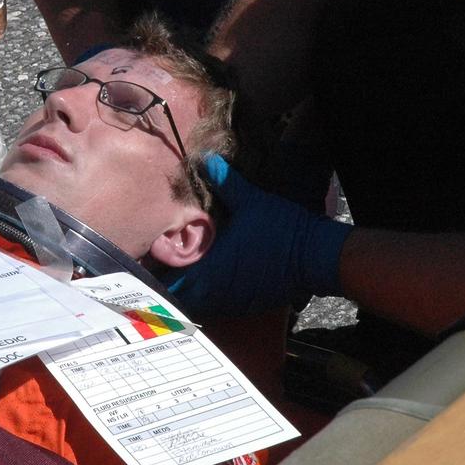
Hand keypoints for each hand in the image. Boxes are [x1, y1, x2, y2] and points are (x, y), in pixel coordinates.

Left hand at [164, 154, 351, 320]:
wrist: (316, 256)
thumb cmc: (281, 230)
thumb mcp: (251, 201)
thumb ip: (225, 181)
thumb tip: (206, 159)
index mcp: (211, 270)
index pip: (170, 285)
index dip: (156, 275)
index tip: (148, 261)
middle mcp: (218, 292)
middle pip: (180, 299)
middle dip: (169, 285)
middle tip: (162, 265)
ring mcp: (234, 302)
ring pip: (200, 304)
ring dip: (190, 292)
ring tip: (182, 271)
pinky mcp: (249, 305)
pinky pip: (219, 305)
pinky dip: (210, 295)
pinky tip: (211, 278)